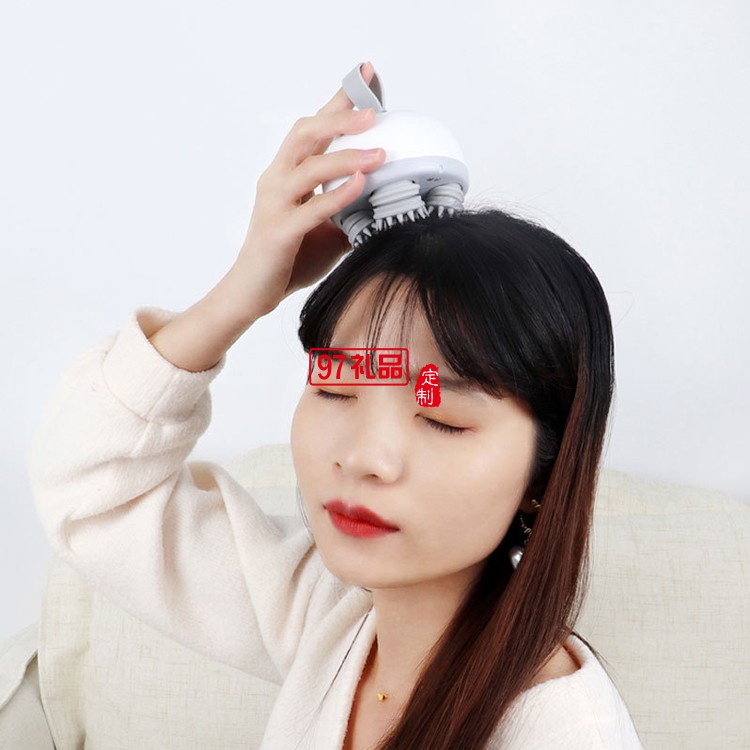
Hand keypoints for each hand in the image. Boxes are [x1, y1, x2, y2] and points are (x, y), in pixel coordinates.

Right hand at [231, 62, 385, 318]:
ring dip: (346, 155)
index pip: (313, 128)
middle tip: (373, 108)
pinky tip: (361, 184)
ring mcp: (274, 204)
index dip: (339, 101)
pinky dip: (337, 195)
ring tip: (380, 152)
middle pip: (305, 133)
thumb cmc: (287, 258)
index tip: (367, 76)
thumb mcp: (328, 228)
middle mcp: (277, 180)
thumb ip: (351, 210)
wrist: (251, 293)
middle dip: (340, 117)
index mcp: (287, 174)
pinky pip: (310, 209)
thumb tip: (391, 202)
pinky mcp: (278, 232)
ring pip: (309, 167)